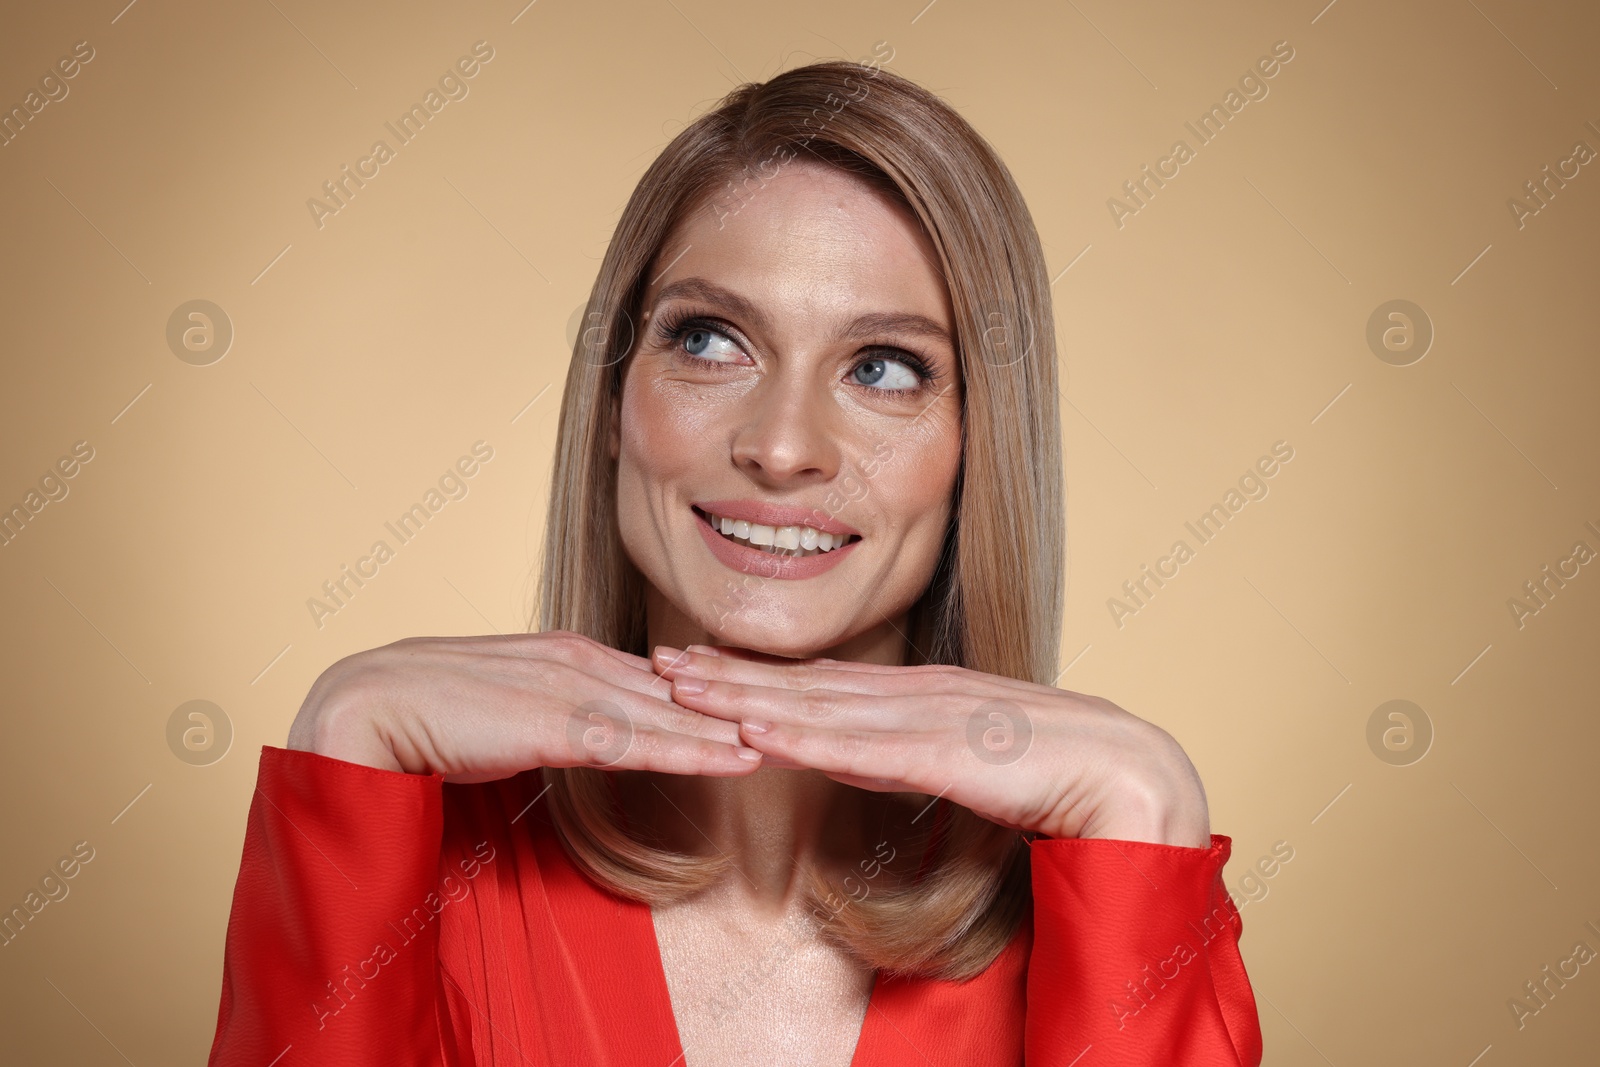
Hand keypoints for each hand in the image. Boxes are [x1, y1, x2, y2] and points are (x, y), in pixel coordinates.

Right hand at [286, 631, 763, 781]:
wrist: (369, 707)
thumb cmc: (435, 714)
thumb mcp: (516, 711)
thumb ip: (562, 717)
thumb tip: (598, 733)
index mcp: (573, 656)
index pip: (663, 676)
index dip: (719, 693)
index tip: (771, 703)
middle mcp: (582, 662)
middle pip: (680, 690)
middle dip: (744, 705)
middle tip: (806, 718)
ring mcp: (571, 689)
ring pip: (672, 714)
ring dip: (734, 728)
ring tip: (793, 739)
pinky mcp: (554, 723)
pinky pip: (638, 741)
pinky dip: (692, 750)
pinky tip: (735, 758)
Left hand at [652, 644, 1210, 846]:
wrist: (1130, 773)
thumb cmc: (1055, 769)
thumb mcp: (960, 757)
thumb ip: (906, 752)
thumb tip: (856, 755)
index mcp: (917, 694)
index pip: (818, 681)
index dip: (751, 673)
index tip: (694, 666)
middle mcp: (912, 693)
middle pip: (801, 684)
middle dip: (726, 674)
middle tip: (656, 662)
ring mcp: (925, 716)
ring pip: (817, 706)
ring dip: (744, 696)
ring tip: (681, 684)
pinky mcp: (944, 751)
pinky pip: (859, 747)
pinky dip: (802, 738)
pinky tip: (753, 732)